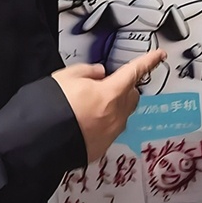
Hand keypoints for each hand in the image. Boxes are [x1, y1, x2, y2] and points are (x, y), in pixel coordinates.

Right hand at [51, 50, 165, 162]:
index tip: (159, 55)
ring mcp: (111, 133)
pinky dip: (103, 121)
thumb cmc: (54, 105)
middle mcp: (116, 115)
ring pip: (122, 113)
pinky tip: (84, 120)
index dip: (148, 61)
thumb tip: (99, 73)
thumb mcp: (67, 76)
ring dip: (113, 105)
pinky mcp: (103, 146)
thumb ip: (88, 71)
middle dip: (124, 87)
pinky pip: (110, 129)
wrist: (43, 137)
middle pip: (132, 96)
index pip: (134, 72)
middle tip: (104, 84)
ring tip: (89, 104)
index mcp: (110, 93)